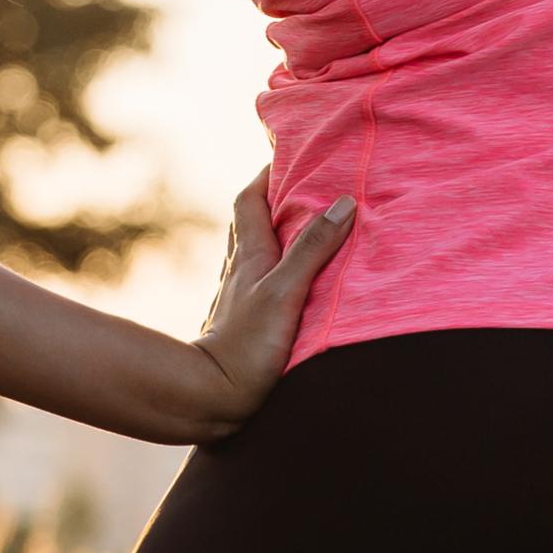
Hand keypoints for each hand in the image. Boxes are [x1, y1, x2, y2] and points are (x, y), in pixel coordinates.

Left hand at [179, 170, 355, 439]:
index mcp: (249, 256)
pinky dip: (277, 272)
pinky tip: (291, 286)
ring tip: (306, 230)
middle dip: (273, 200)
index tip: (291, 155)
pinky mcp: (244, 325)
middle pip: (250, 222)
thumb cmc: (245, 345)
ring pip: (254, 254)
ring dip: (276, 237)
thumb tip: (343, 202)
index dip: (267, 174)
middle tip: (306, 186)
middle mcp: (240, 271)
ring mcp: (239, 298)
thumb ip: (312, 249)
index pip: (250, 199)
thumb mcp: (285, 292)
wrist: (209, 397)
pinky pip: (261, 284)